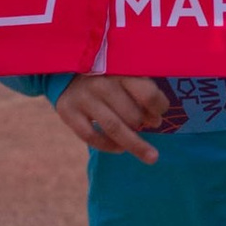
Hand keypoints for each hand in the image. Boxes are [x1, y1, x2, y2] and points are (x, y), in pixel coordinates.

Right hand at [51, 73, 171, 161]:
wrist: (65, 70)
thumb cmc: (104, 72)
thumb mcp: (123, 70)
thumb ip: (140, 89)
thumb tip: (156, 119)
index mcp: (119, 70)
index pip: (147, 94)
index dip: (160, 106)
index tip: (161, 111)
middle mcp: (101, 84)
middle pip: (132, 115)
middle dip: (146, 124)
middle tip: (151, 125)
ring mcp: (83, 98)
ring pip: (114, 128)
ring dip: (135, 145)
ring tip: (151, 156)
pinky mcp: (67, 111)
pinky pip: (91, 137)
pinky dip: (109, 146)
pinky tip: (120, 148)